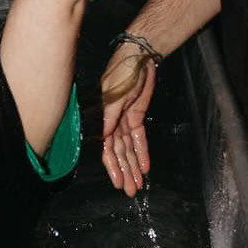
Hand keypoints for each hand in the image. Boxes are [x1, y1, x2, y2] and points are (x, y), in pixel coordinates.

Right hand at [100, 45, 157, 195]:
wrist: (139, 57)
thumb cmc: (122, 72)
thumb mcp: (114, 94)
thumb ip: (109, 116)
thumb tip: (103, 138)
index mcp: (103, 119)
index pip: (107, 148)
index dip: (112, 166)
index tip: (117, 182)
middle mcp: (112, 123)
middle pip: (118, 153)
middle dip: (124, 172)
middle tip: (129, 191)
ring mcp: (124, 120)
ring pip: (129, 149)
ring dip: (133, 167)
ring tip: (137, 185)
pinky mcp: (136, 116)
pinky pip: (139, 139)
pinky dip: (142, 153)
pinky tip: (144, 167)